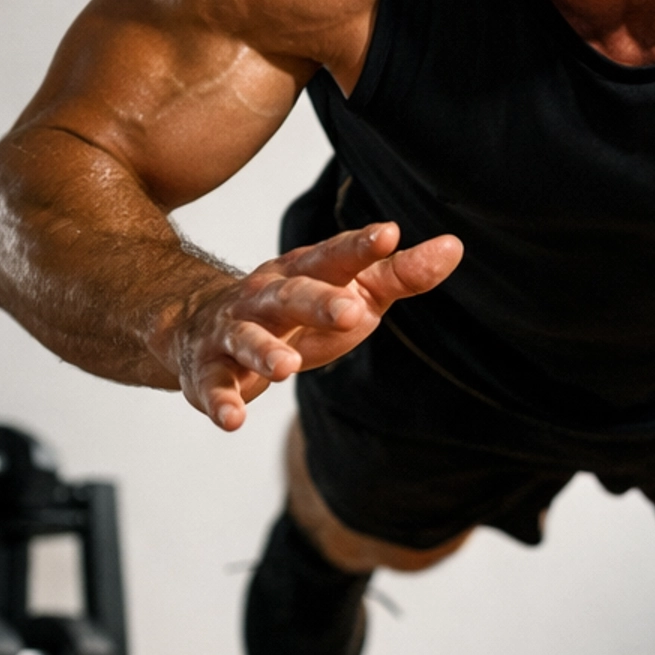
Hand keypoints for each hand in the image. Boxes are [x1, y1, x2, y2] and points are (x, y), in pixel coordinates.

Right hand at [159, 222, 462, 431]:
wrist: (201, 324)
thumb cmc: (298, 309)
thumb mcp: (351, 290)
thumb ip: (399, 274)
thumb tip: (453, 247)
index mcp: (304, 271)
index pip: (334, 256)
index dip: (359, 247)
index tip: (388, 235)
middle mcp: (266, 295)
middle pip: (291, 294)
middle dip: (317, 302)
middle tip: (350, 313)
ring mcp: (234, 331)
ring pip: (248, 337)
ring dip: (264, 351)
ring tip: (287, 367)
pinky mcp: (210, 370)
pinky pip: (214, 385)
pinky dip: (221, 401)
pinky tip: (233, 420)